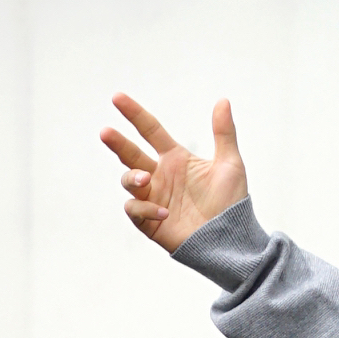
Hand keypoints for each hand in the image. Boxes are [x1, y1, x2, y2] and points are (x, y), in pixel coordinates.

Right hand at [99, 94, 247, 253]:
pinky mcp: (150, 221)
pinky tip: (164, 212)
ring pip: (128, 181)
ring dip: (132, 178)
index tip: (117, 97)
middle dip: (117, 143)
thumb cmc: (232, 203)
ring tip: (145, 178)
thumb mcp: (230, 165)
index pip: (150, 130)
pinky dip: (145, 209)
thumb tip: (223, 100)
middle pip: (130, 154)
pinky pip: (135, 210)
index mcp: (175, 158)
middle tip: (106, 132)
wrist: (233, 240)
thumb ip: (224, 133)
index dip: (134, 114)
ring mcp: (153, 197)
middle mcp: (160, 175)